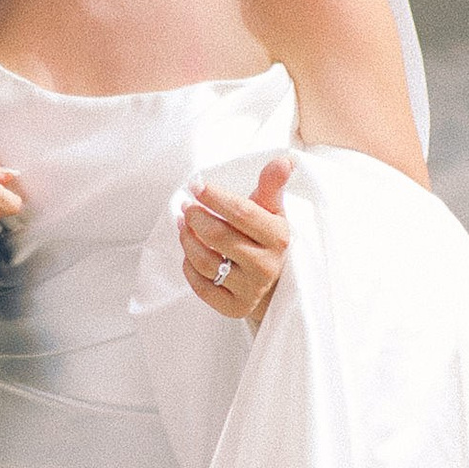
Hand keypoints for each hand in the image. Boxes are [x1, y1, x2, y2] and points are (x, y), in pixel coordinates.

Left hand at [181, 158, 291, 325]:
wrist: (275, 284)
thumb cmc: (266, 239)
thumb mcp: (272, 211)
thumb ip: (272, 185)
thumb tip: (285, 160)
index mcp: (278, 237)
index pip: (242, 213)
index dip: (215, 197)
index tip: (196, 185)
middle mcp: (266, 265)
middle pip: (219, 236)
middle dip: (196, 218)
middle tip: (186, 207)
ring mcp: (250, 289)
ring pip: (205, 261)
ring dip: (187, 239)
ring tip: (183, 225)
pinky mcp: (234, 307)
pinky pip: (201, 286)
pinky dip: (189, 266)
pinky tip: (189, 252)